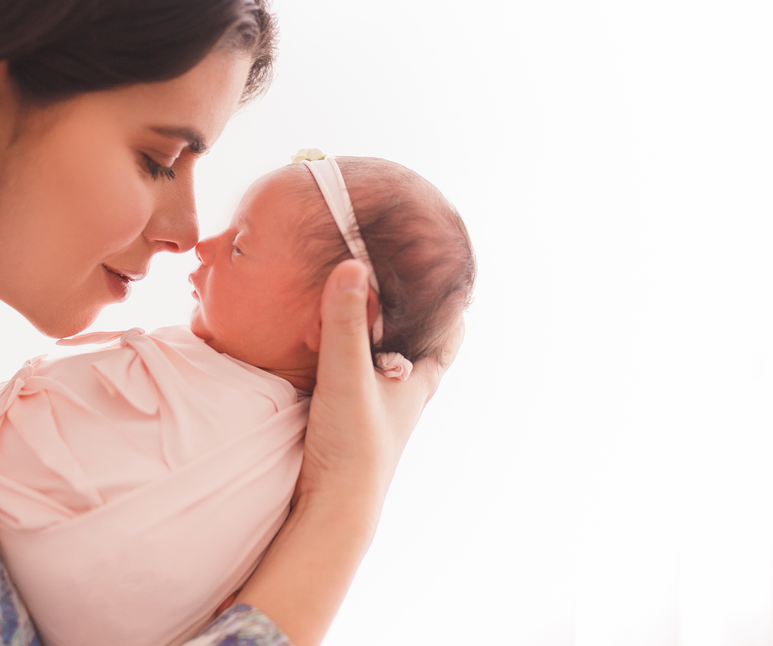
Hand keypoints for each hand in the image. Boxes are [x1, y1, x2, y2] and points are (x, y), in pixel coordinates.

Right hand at [234, 260, 463, 644]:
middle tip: (391, 278)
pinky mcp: (347, 418)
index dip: (451, 308)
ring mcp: (376, 407)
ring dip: (371, 335)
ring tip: (355, 301)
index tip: (447, 277)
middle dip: (406, 314)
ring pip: (381, 360)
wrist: (333, 506)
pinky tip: (321, 344)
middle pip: (414, 344)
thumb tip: (352, 265)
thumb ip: (346, 322)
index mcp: (416, 381)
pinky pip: (353, 374)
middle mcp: (402, 393)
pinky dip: (345, 354)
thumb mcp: (348, 374)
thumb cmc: (354, 445)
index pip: (448, 337)